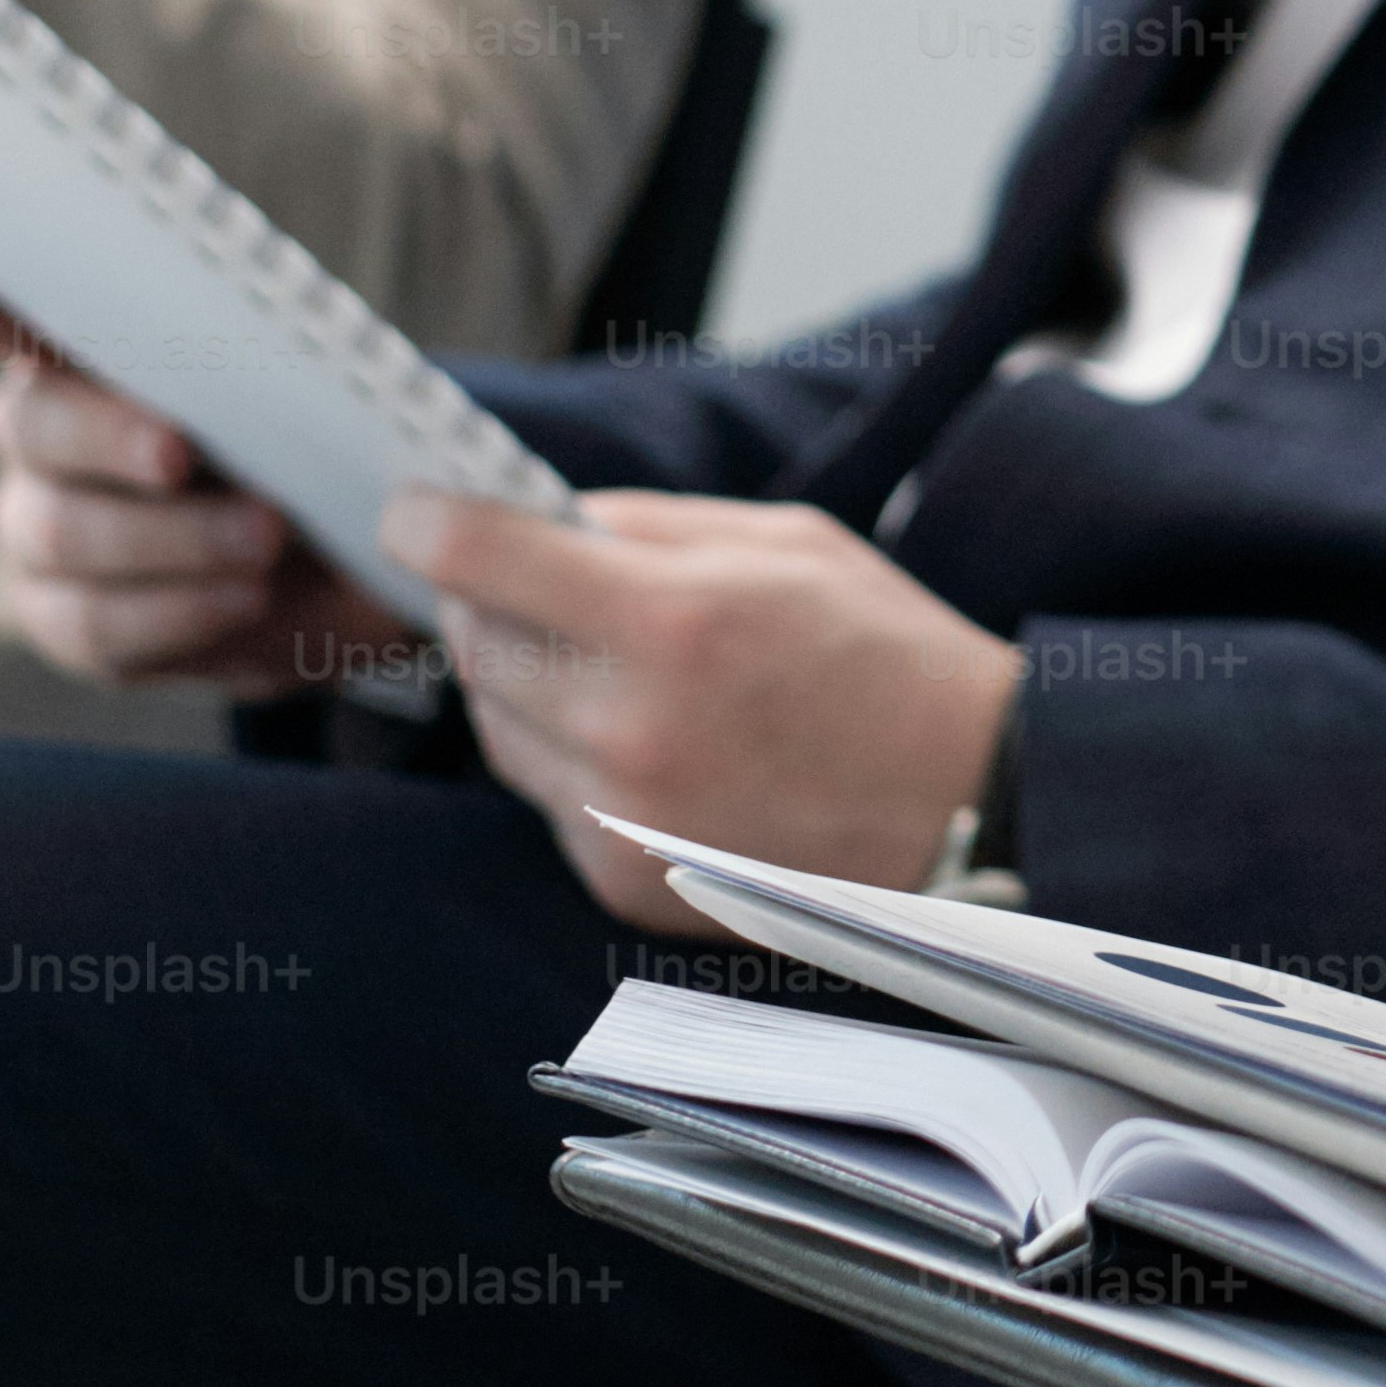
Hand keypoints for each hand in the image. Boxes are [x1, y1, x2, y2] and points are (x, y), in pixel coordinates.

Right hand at [0, 262, 396, 696]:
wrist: (351, 564)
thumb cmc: (317, 442)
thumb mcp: (315, 386)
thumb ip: (268, 352)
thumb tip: (278, 339)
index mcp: (93, 342)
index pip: (8, 299)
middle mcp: (43, 427)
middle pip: (30, 422)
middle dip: (109, 436)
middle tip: (181, 451)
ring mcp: (40, 524)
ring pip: (60, 530)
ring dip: (172, 536)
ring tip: (265, 538)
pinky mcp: (65, 617)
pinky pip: (93, 621)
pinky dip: (179, 609)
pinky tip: (245, 597)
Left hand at [383, 482, 1024, 940]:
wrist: (970, 800)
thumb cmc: (887, 653)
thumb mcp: (784, 542)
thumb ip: (648, 528)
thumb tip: (536, 520)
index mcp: (673, 620)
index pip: (482, 559)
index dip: (432, 522)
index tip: (415, 509)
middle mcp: (630, 727)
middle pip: (475, 643)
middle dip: (490, 600)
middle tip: (530, 580)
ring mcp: (621, 815)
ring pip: (496, 725)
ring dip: (524, 681)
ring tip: (604, 660)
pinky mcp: (622, 877)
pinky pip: (546, 795)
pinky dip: (569, 756)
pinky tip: (646, 736)